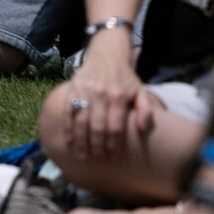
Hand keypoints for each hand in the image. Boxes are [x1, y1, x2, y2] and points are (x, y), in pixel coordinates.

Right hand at [63, 29, 155, 161]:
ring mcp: (85, 91)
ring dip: (81, 142)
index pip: (115, 126)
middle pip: (97, 127)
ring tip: (83, 157)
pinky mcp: (73, 88)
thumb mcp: (141, 90)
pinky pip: (68, 112)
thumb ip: (145, 110)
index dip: (113, 145)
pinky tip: (69, 143)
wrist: (107, 53)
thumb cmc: (125, 77)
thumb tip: (143, 128)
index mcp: (119, 96)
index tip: (112, 158)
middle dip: (98, 147)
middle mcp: (101, 93)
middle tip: (99, 161)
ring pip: (81, 121)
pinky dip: (68, 129)